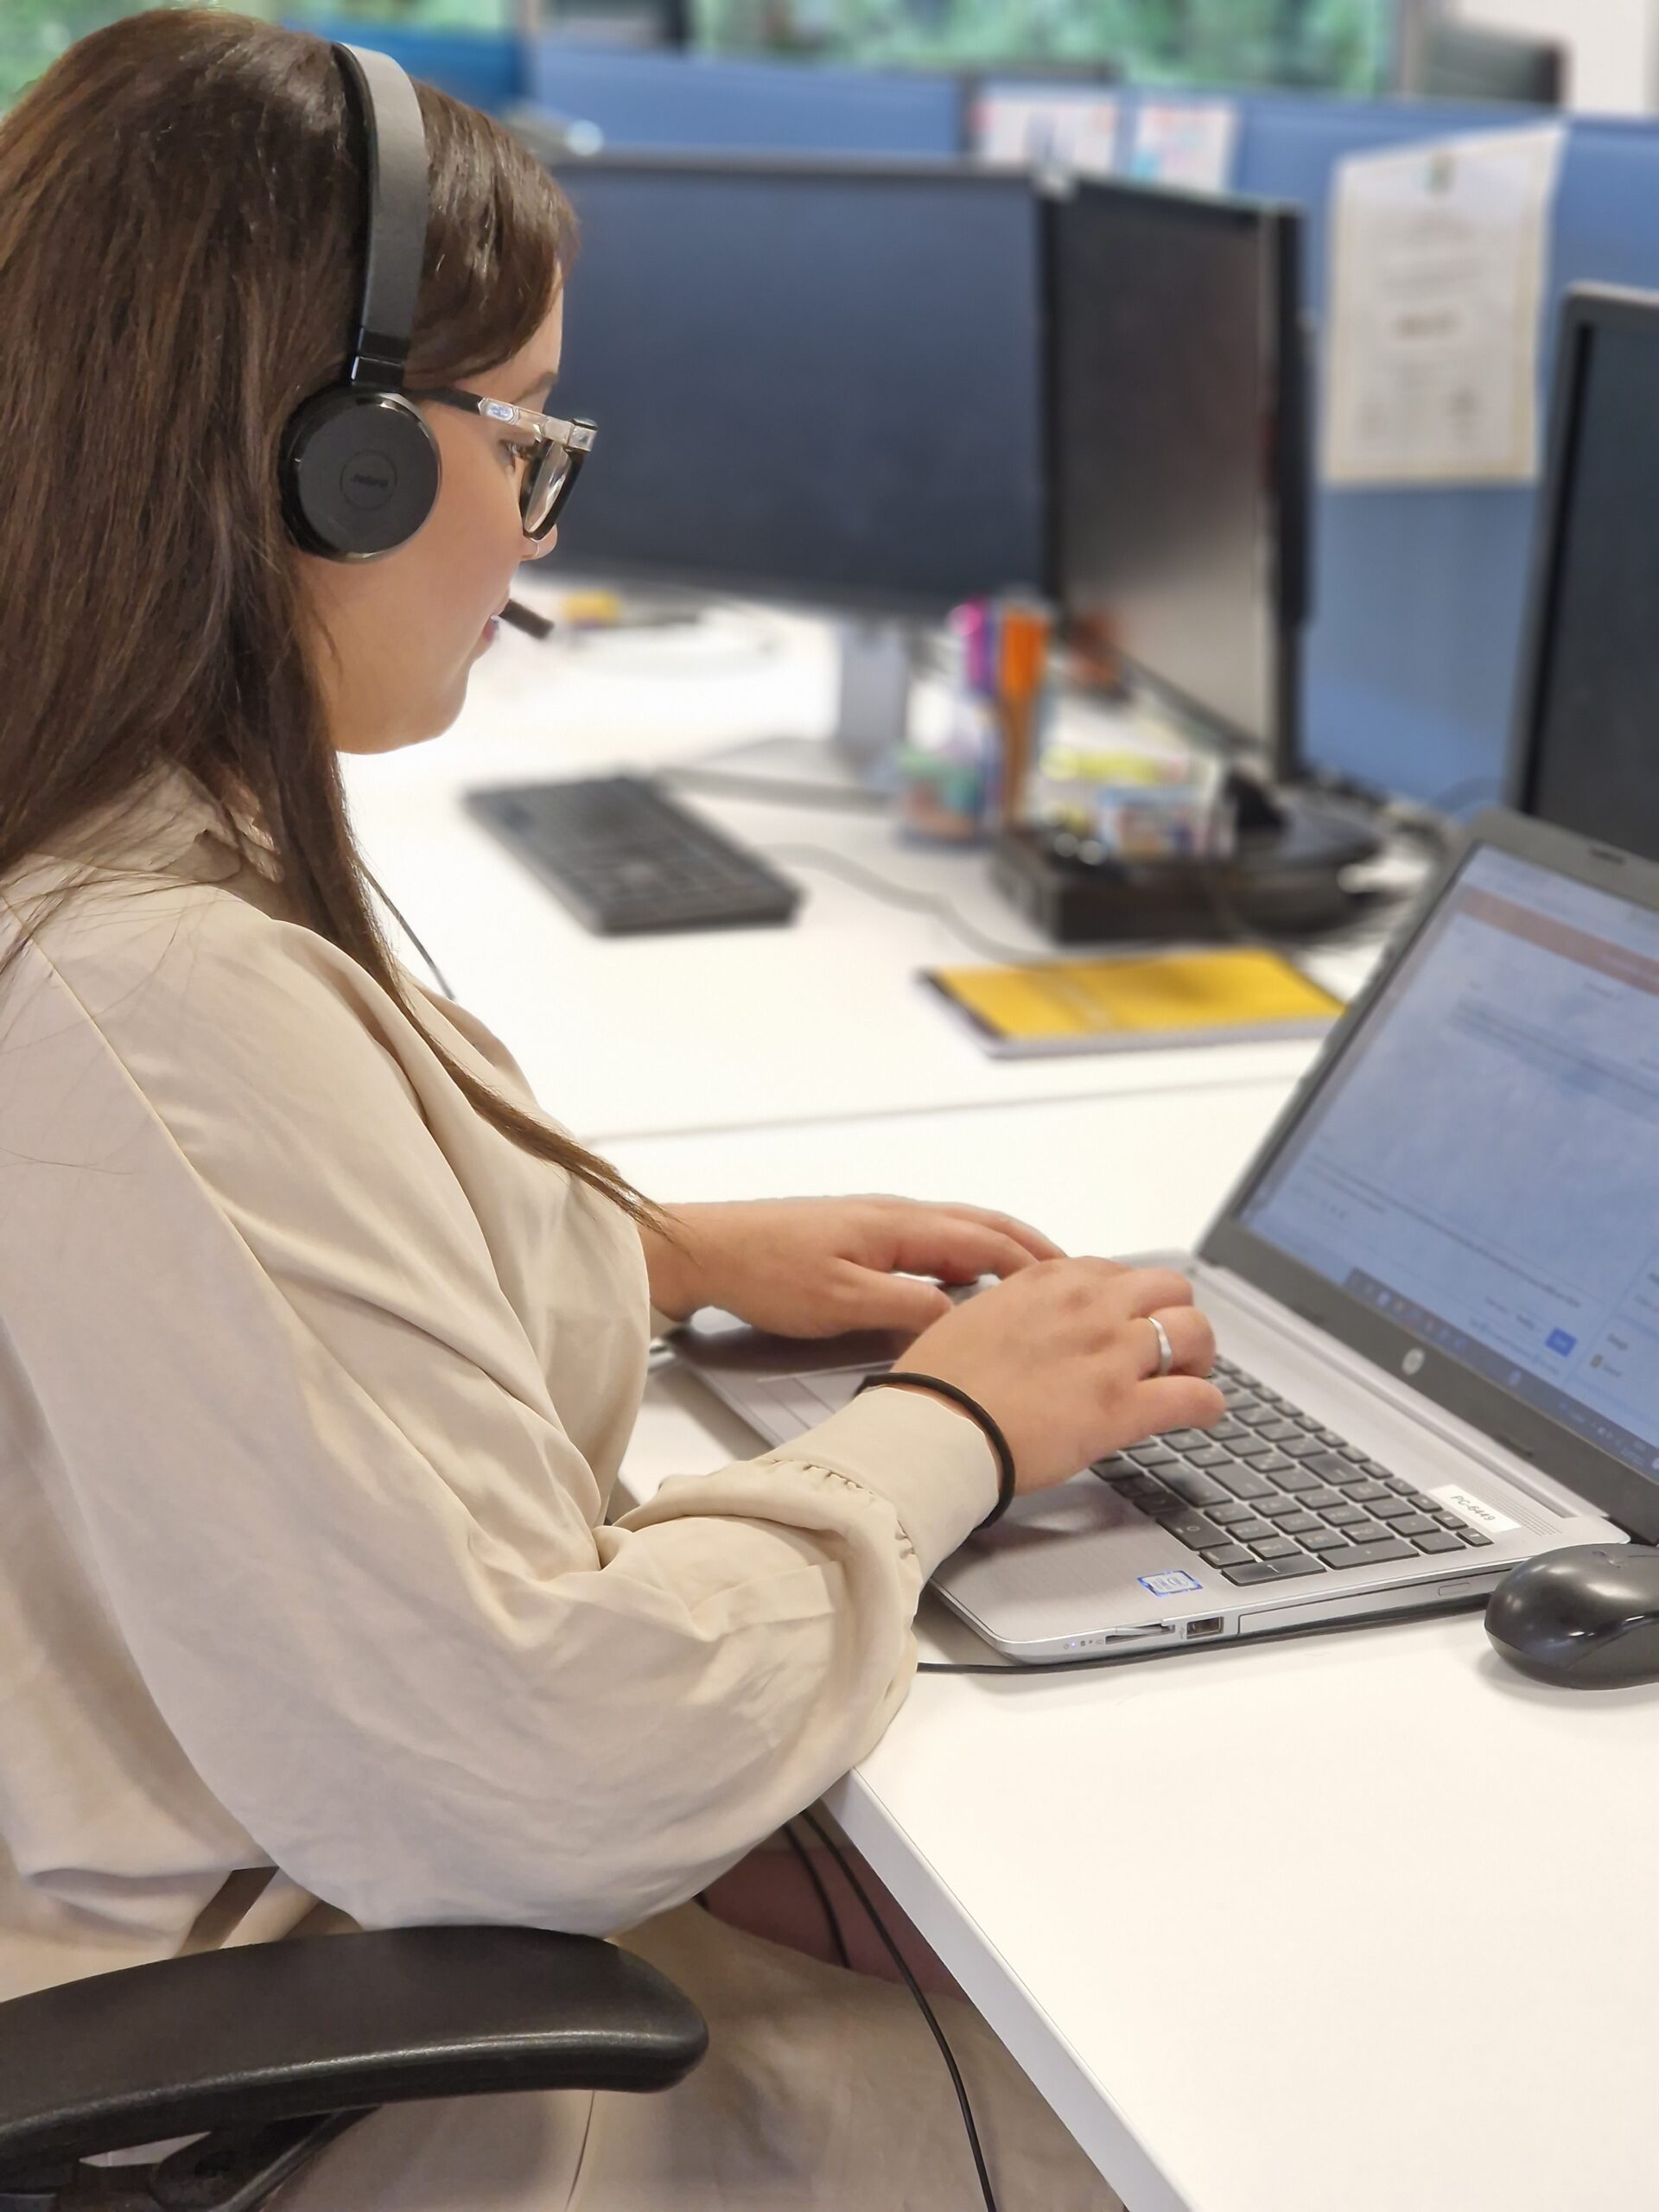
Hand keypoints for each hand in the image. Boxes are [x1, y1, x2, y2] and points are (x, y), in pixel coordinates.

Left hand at [639, 1195, 1065, 1337]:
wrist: (708, 1250)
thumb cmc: (766, 1270)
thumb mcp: (843, 1302)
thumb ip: (908, 1309)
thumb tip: (962, 1320)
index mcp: (900, 1226)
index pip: (986, 1242)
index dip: (1032, 1264)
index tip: (1070, 1283)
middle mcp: (896, 1215)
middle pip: (981, 1227)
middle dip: (1030, 1248)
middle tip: (1071, 1271)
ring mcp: (878, 1223)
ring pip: (957, 1233)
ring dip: (1000, 1251)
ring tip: (1032, 1277)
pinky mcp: (860, 1237)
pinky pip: (931, 1243)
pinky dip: (965, 1257)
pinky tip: (963, 1282)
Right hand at [897, 1258, 1222, 1492]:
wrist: (932, 1430)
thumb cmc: (940, 1385)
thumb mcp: (976, 1318)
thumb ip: (1019, 1311)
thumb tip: (1033, 1327)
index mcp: (1050, 1281)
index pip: (1118, 1273)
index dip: (1130, 1301)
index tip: (1127, 1322)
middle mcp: (1089, 1306)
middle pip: (1170, 1288)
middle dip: (1175, 1315)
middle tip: (1169, 1346)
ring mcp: (1111, 1354)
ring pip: (1194, 1332)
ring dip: (1199, 1354)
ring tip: (1190, 1376)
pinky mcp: (1124, 1406)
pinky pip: (1196, 1396)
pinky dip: (1208, 1405)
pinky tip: (1203, 1414)